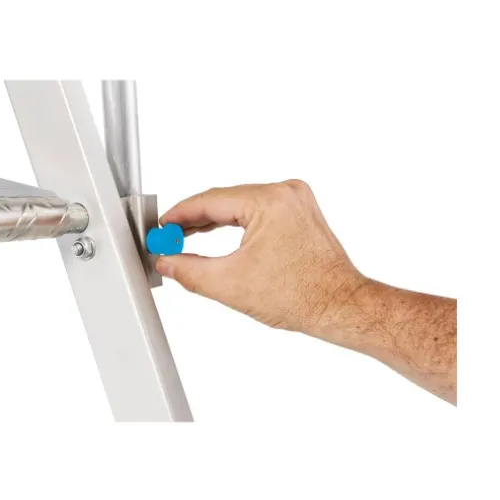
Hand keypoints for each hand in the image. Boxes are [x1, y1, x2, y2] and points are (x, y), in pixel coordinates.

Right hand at [155, 181, 363, 332]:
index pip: (209, 200)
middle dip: (193, 220)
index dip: (178, 215)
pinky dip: (235, 224)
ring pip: (240, 205)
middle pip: (223, 200)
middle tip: (167, 237)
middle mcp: (285, 192)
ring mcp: (295, 201)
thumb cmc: (301, 296)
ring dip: (213, 222)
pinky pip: (257, 211)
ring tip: (185, 238)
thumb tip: (167, 262)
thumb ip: (188, 270)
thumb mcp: (229, 284)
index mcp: (269, 201)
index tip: (160, 227)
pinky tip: (217, 235)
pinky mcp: (300, 213)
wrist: (340, 307)